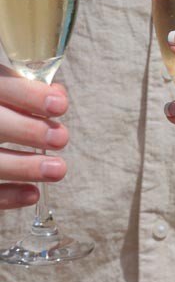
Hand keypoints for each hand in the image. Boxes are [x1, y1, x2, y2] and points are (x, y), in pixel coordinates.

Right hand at [0, 64, 68, 209]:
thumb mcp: (3, 88)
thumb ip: (24, 89)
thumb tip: (56, 95)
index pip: (1, 86)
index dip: (28, 95)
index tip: (59, 105)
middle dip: (28, 130)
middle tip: (61, 138)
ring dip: (24, 167)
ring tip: (58, 169)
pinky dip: (7, 196)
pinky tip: (33, 194)